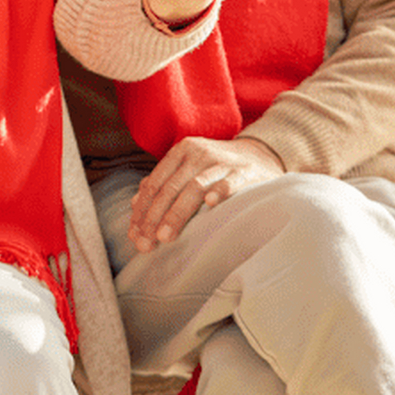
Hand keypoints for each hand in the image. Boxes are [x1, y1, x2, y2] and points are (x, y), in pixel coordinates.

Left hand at [129, 135, 284, 251]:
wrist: (260, 156)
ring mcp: (221, 162)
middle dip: (154, 218)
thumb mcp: (188, 169)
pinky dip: (219, 191)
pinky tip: (210, 204)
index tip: (134, 235)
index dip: (142, 210)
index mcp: (181, 152)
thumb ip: (163, 184)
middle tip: (146, 243)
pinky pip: (229, 182)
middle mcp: (198, 153)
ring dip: (177, 213)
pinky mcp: (244, 172)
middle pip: (170, 188)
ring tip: (166, 236)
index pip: (155, 183)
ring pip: (193, 187)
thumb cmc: (216, 169)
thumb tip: (134, 206)